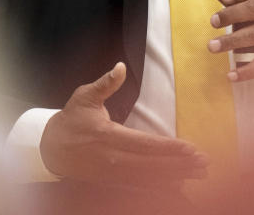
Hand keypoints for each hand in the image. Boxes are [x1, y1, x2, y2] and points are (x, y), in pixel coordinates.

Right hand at [39, 62, 207, 184]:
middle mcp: (113, 159)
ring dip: (175, 176)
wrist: (49, 149)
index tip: (190, 147)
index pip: (145, 144)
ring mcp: (112, 173)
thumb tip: (120, 67)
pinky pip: (140, 186)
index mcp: (108, 136)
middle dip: (179, 164)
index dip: (169, 147)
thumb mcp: (84, 97)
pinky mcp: (111, 181)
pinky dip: (160, 186)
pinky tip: (178, 184)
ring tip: (199, 174)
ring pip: (149, 178)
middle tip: (204, 163)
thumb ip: (105, 84)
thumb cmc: (71, 120)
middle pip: (152, 165)